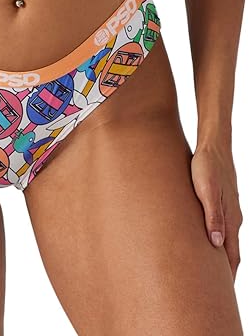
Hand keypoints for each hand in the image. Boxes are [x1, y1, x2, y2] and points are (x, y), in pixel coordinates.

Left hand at [190, 140, 242, 280]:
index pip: (231, 256)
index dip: (227, 277)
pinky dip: (218, 242)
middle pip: (231, 253)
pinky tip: (209, 243)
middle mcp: (233, 218)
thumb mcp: (207, 191)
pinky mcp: (223, 203)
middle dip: (225, 273)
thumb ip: (213, 216)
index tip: (222, 296)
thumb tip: (216, 244)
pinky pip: (222, 229)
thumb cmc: (207, 166)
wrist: (214, 144)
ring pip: (226, 241)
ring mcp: (230, 210)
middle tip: (216, 294)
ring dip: (220, 258)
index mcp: (231, 219)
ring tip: (211, 274)